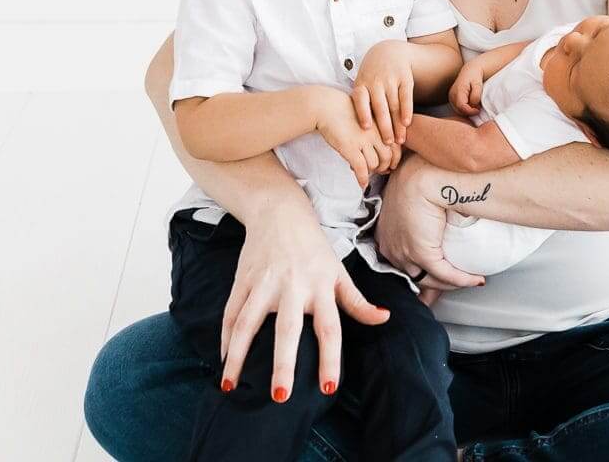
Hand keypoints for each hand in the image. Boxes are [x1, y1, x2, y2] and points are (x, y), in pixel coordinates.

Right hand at [221, 197, 388, 399]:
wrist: (280, 211)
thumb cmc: (314, 247)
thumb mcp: (339, 272)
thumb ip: (357, 301)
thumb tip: (384, 319)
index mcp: (321, 287)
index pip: (329, 329)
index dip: (330, 359)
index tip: (327, 388)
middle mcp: (293, 286)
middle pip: (288, 330)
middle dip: (284, 364)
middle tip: (280, 397)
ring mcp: (265, 283)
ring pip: (248, 324)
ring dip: (239, 357)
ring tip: (231, 386)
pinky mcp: (243, 279)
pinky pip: (231, 312)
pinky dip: (225, 337)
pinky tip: (224, 360)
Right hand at [316, 91, 396, 186]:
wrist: (326, 106)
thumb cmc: (345, 111)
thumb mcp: (367, 116)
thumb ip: (377, 129)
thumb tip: (384, 146)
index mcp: (381, 124)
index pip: (396, 146)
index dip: (394, 159)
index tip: (390, 165)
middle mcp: (375, 132)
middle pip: (388, 157)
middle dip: (385, 167)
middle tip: (380, 171)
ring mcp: (363, 140)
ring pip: (374, 164)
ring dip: (371, 172)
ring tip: (366, 173)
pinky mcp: (350, 147)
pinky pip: (361, 168)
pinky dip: (363, 179)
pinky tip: (362, 184)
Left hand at [353, 41, 414, 145]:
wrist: (389, 51)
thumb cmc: (372, 76)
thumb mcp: (362, 83)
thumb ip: (359, 103)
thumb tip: (352, 131)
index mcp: (362, 84)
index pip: (360, 100)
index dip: (363, 113)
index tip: (365, 129)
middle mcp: (376, 81)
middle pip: (380, 107)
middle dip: (384, 127)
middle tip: (387, 144)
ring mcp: (391, 79)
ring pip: (395, 105)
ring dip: (398, 124)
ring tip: (400, 140)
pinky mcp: (405, 78)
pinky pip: (406, 97)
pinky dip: (407, 110)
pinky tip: (407, 123)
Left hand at [376, 154, 485, 293]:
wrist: (422, 174)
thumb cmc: (416, 178)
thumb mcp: (410, 197)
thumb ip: (415, 210)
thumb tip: (431, 215)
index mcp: (385, 235)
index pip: (402, 265)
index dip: (419, 275)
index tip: (432, 282)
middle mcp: (391, 248)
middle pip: (414, 278)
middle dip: (433, 289)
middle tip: (453, 287)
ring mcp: (404, 253)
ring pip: (429, 280)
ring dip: (451, 283)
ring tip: (470, 280)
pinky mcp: (422, 253)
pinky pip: (445, 274)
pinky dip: (463, 279)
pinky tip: (475, 279)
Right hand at [449, 59, 485, 116]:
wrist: (470, 71)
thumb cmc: (475, 77)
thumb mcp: (478, 85)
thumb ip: (476, 96)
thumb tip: (473, 105)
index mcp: (458, 90)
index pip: (461, 106)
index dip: (470, 111)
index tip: (478, 110)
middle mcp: (452, 95)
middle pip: (459, 110)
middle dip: (469, 112)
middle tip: (478, 108)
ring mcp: (451, 97)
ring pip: (458, 110)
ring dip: (466, 111)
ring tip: (475, 106)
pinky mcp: (452, 98)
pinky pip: (457, 108)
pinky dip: (464, 109)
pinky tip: (470, 105)